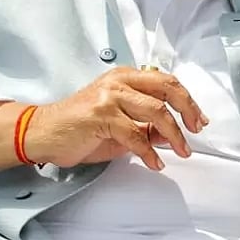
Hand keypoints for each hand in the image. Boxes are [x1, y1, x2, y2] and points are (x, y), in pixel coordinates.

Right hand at [26, 66, 208, 169]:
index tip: (198, 119)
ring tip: (182, 151)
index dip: (187, 100)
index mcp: (125, 77)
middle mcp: (119, 81)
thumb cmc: (78, 128)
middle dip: (188, 110)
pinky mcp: (101, 116)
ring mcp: (109, 97)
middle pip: (167, 89)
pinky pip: (136, 135)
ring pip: (156, 112)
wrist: (42, 133)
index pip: (166, 82)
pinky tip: (155, 162)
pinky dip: (150, 152)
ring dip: (174, 136)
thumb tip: (171, 133)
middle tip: (196, 131)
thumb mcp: (118, 123)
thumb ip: (145, 125)